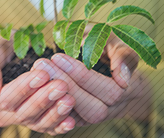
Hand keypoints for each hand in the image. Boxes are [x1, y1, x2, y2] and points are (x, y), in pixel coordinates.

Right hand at [0, 40, 75, 134]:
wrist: (16, 58)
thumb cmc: (4, 53)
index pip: (5, 98)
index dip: (23, 88)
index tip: (42, 74)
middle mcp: (5, 115)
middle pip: (23, 112)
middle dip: (43, 99)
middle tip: (61, 85)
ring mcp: (23, 120)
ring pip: (38, 122)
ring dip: (55, 113)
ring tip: (69, 99)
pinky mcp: (39, 123)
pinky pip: (49, 129)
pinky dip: (60, 126)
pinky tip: (71, 120)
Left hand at [30, 33, 149, 125]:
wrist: (106, 64)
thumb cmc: (110, 48)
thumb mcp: (118, 44)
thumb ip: (123, 57)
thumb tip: (123, 78)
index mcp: (127, 90)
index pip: (108, 90)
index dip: (83, 75)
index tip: (59, 56)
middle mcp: (113, 108)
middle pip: (93, 109)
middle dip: (66, 85)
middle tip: (43, 63)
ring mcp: (95, 116)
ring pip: (78, 116)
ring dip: (56, 96)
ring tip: (39, 71)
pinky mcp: (79, 118)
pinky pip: (65, 120)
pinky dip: (50, 106)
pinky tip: (36, 86)